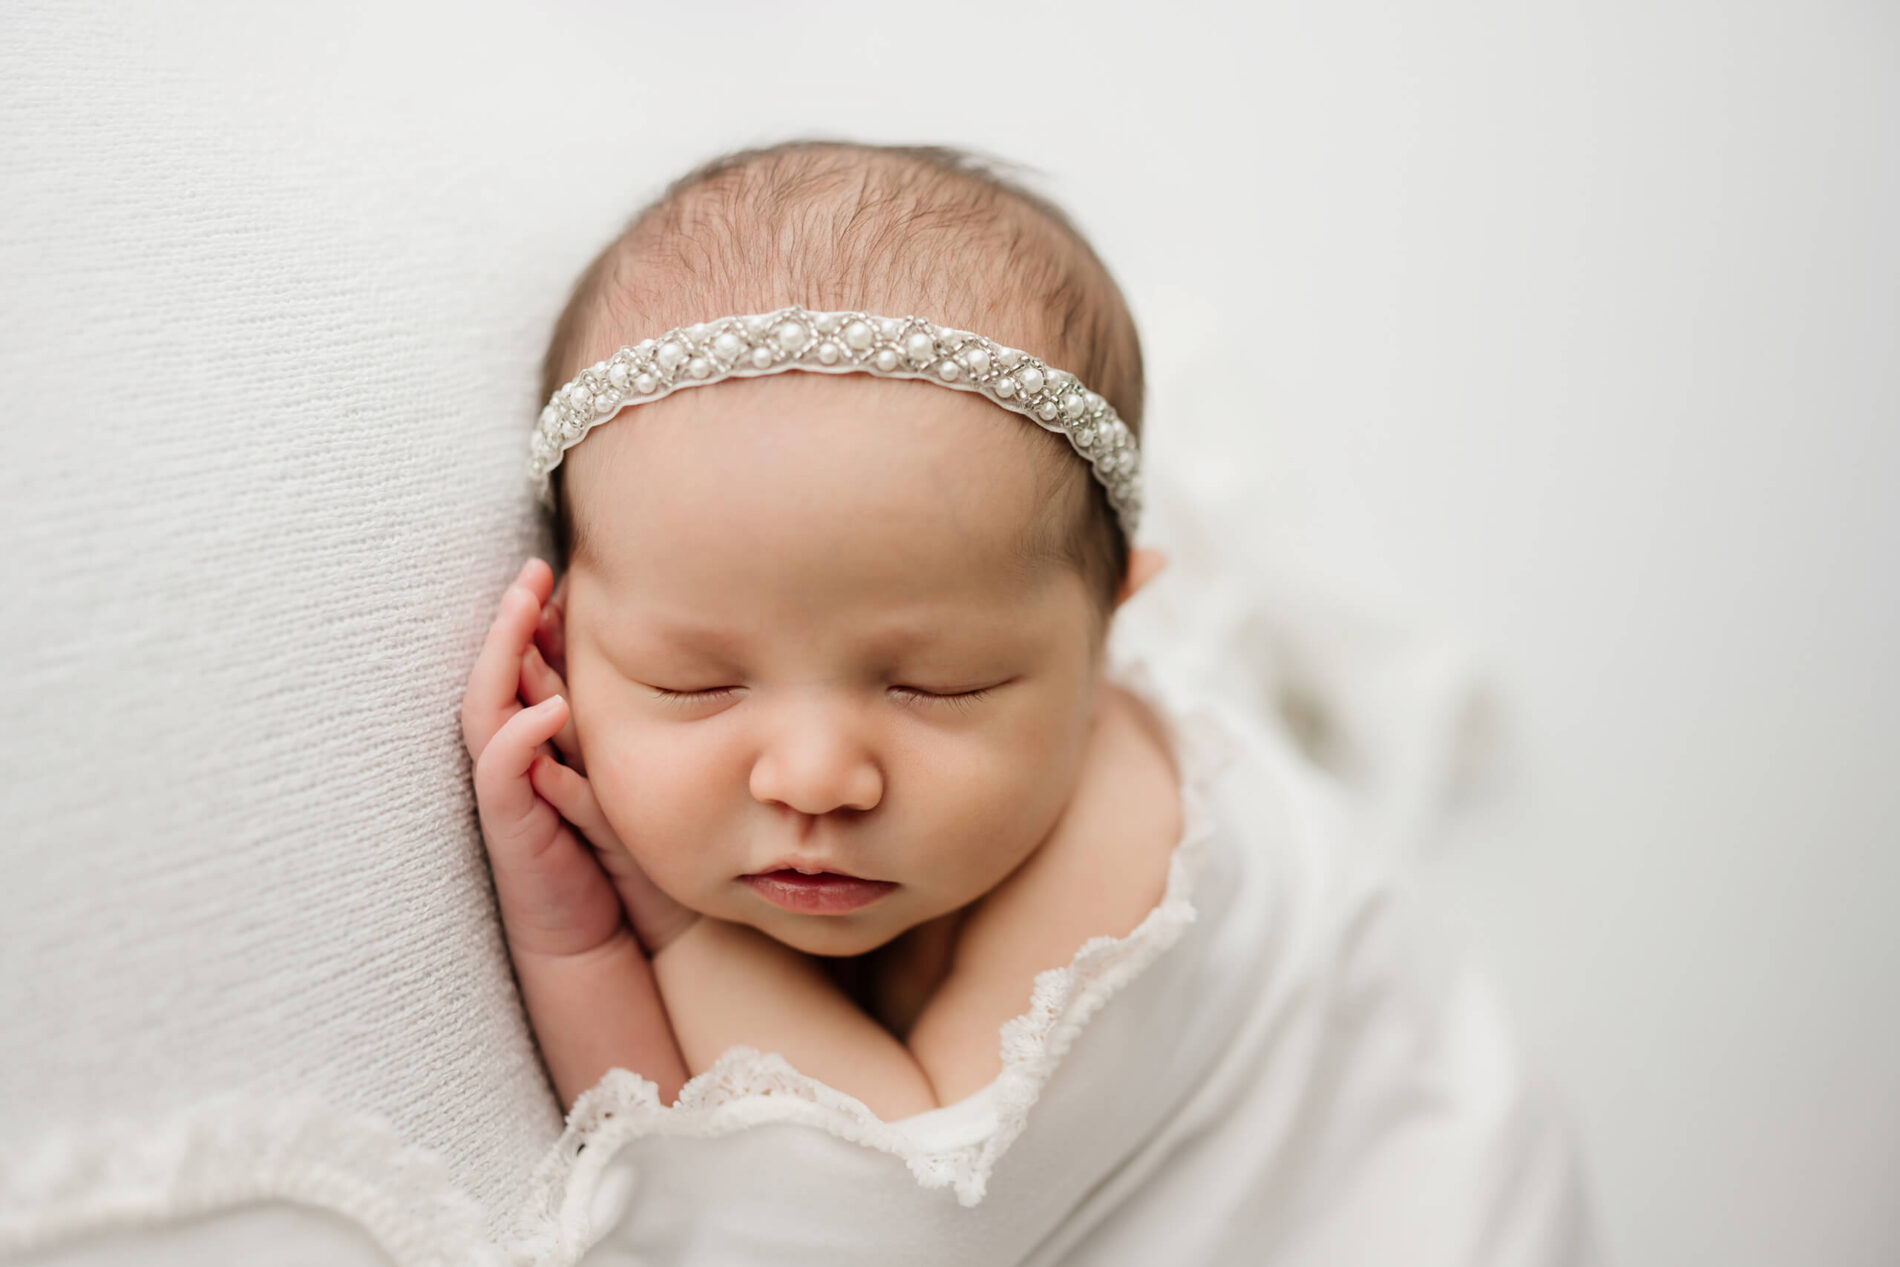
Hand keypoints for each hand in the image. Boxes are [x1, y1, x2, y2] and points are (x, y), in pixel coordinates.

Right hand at [460, 558, 699, 957]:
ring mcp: (505, 788)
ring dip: (500, 654)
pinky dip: (517, 735)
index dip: (539, 618)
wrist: (604, 938)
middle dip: (511, 617)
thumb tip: (662, 663)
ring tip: (522, 606)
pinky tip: (545, 708)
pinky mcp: (508, 825)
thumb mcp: (630, 777)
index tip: (563, 571)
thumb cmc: (623, 857)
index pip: (530, 666)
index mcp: (542, 741)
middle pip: (499, 671)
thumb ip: (624, 729)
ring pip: (485, 706)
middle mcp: (515, 756)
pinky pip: (498, 771)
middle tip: (535, 567)